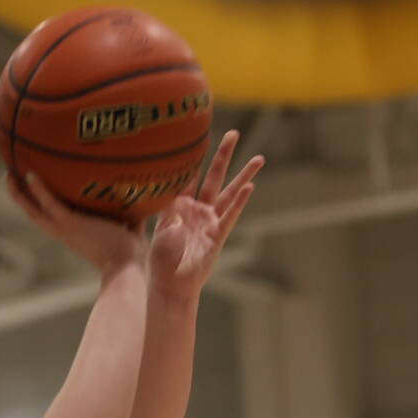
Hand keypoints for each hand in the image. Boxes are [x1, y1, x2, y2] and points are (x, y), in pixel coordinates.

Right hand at [5, 170, 146, 275]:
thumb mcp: (129, 228)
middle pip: (33, 213)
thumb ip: (130, 214)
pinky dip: (40, 190)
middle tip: (10, 177)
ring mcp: (65, 229)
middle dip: (20, 196)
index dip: (39, 204)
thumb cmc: (129, 254)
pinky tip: (31, 174)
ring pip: (34, 210)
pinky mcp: (70, 225)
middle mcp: (63, 232)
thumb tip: (143, 198)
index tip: (32, 190)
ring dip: (19, 192)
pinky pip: (50, 204)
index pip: (50, 218)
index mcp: (73, 233)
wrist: (126, 268)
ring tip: (9, 173)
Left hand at [148, 130, 261, 302]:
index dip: (193, 156)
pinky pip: (230, 215)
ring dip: (243, 175)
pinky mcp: (218, 235)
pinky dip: (240, 202)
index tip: (198, 135)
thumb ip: (164, 205)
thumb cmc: (161, 259)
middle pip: (214, 177)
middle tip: (234, 133)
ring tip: (259, 159)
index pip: (188, 175)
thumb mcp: (158, 227)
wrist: (171, 284)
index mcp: (179, 205)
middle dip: (223, 155)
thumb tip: (160, 182)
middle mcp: (198, 209)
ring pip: (229, 193)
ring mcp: (210, 221)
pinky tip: (250, 187)